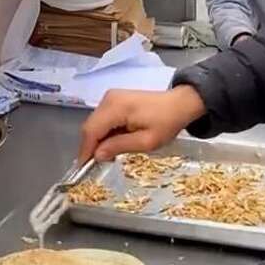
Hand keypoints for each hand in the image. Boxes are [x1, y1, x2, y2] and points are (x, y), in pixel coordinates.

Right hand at [79, 85, 204, 163]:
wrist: (180, 104)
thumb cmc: (167, 122)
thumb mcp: (146, 141)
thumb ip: (119, 146)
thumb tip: (97, 155)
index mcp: (116, 107)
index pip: (91, 130)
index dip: (85, 150)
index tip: (84, 168)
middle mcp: (109, 99)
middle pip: (90, 126)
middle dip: (91, 146)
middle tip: (97, 165)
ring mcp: (111, 97)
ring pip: (94, 123)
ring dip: (98, 140)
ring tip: (108, 155)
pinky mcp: (114, 99)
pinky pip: (102, 118)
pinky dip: (104, 132)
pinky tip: (113, 142)